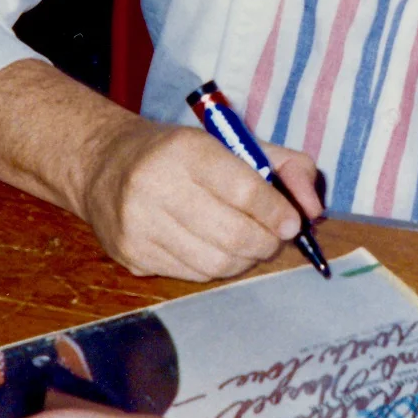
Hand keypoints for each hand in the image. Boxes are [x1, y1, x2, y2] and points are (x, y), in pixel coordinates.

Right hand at [0, 59, 321, 281]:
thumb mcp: (233, 142)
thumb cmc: (180, 153)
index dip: (275, 212)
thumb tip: (314, 209)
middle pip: (232, 235)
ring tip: (246, 243)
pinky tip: (213, 247)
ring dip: (244, 260)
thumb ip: (285, 166)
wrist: (103, 164)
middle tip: (273, 237)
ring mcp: (138, 224)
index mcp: (184, 150)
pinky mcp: (129, 254)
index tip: (291, 222)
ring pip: (215, 264)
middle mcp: (154, 186)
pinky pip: (191, 275)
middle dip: (265, 243)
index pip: (243, 190)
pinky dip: (215, 267)